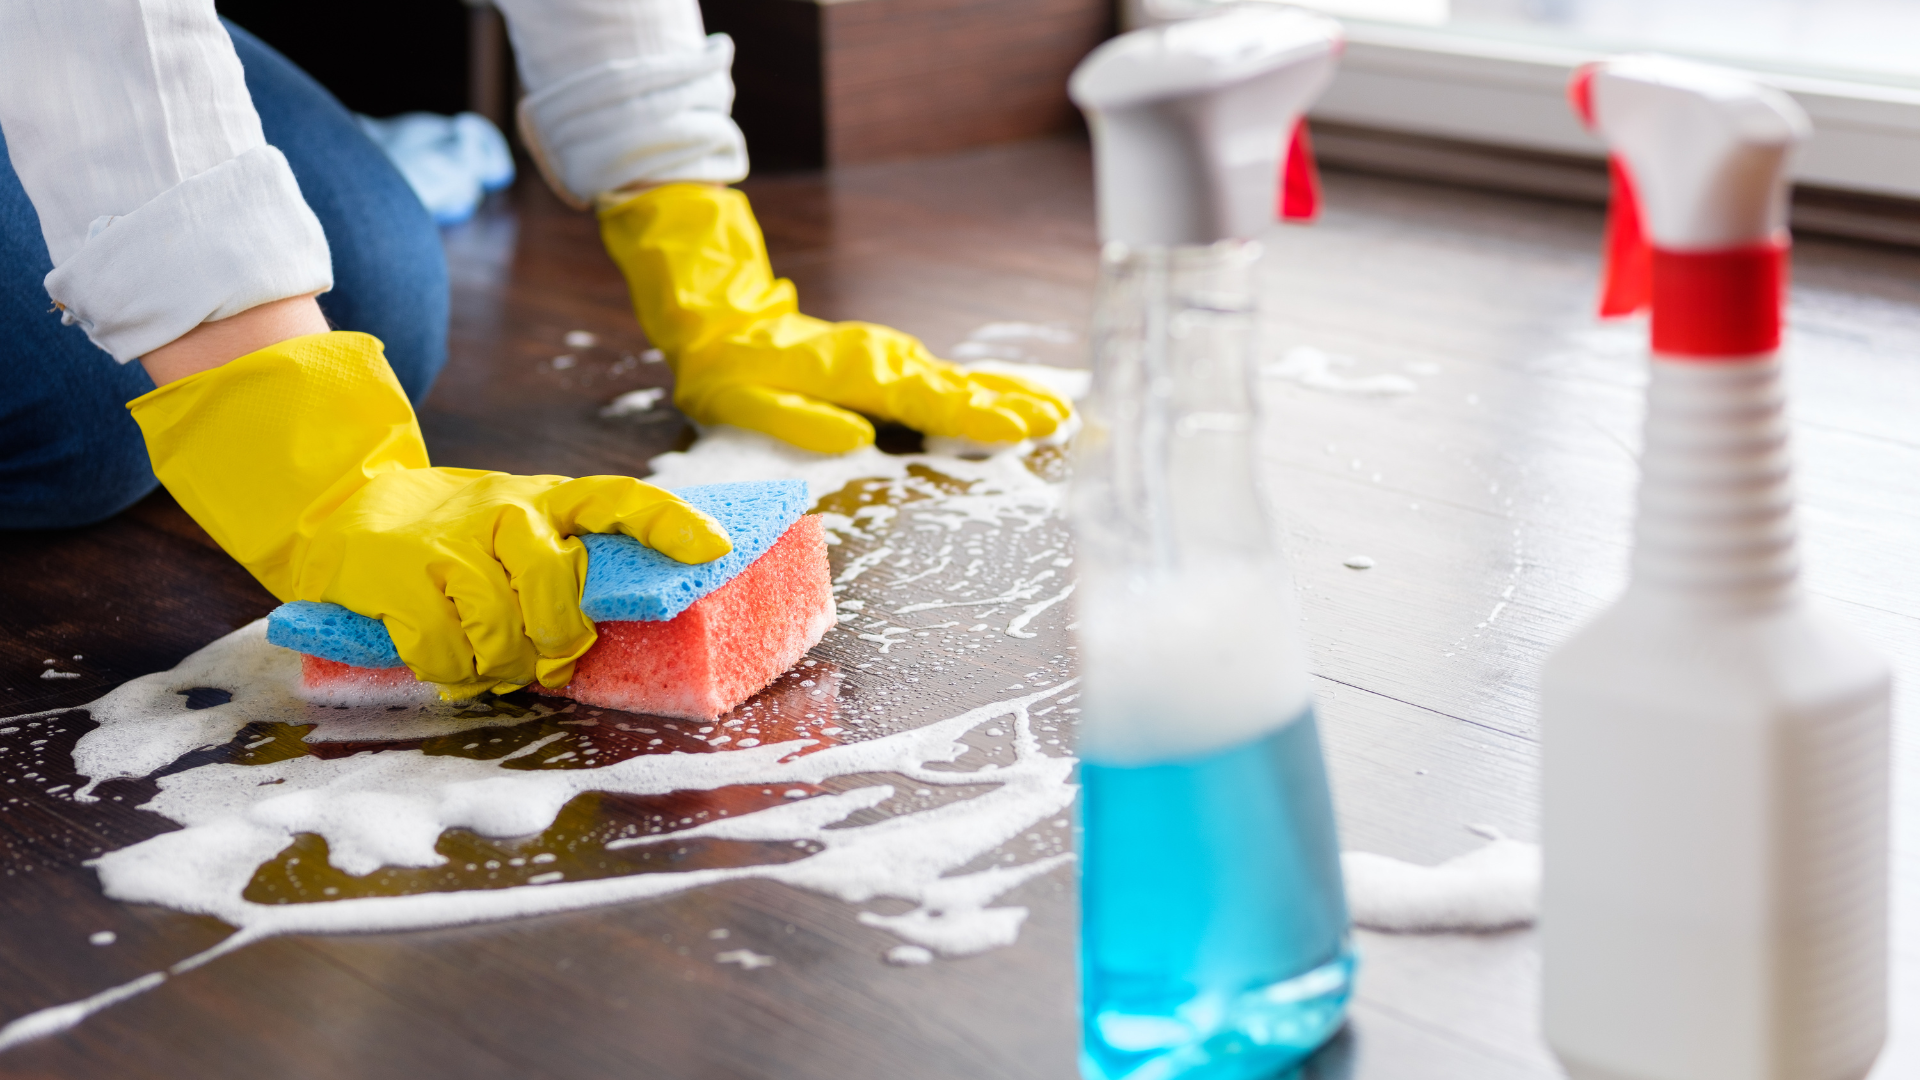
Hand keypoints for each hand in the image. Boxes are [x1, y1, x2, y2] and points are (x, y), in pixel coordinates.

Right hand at [130, 331, 729, 695]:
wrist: (339, 511)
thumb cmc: (451, 538)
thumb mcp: (513, 531)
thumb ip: (561, 566)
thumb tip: (617, 625)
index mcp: (546, 499)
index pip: (620, 499)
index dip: (668, 524)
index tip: (714, 549)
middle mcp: (505, 512)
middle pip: (557, 591)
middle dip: (556, 644)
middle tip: (545, 663)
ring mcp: (449, 542)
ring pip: (502, 629)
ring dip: (499, 666)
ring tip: (488, 664)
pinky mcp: (397, 575)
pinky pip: (447, 650)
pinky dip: (451, 672)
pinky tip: (447, 664)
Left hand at [599, 183, 1070, 453]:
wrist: (725, 326)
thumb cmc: (732, 375)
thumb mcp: (745, 402)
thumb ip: (799, 420)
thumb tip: (855, 438)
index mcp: (856, 373)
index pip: (925, 398)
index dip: (974, 415)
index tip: (1017, 427)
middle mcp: (883, 360)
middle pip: (957, 385)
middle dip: (1010, 404)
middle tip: (1060, 421)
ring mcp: (891, 358)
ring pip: (961, 378)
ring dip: (1009, 395)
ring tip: (1057, 412)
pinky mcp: (892, 363)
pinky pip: (948, 378)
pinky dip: (986, 389)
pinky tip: (1016, 399)